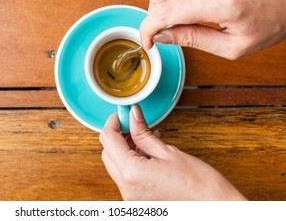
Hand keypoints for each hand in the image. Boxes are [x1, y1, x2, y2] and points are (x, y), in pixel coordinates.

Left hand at [99, 104, 246, 199]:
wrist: (214, 208)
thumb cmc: (197, 184)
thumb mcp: (168, 151)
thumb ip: (144, 133)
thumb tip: (133, 115)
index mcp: (131, 173)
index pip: (108, 140)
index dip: (113, 122)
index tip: (122, 113)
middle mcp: (126, 188)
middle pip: (108, 153)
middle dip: (116, 136)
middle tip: (132, 123)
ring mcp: (131, 196)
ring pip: (115, 166)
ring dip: (123, 149)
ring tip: (142, 136)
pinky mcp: (137, 200)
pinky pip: (126, 177)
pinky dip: (131, 162)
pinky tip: (146, 152)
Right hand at [140, 0, 285, 59]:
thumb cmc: (270, 24)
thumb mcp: (232, 46)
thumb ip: (192, 39)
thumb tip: (162, 37)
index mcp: (222, 2)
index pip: (166, 12)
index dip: (148, 28)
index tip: (147, 41)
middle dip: (152, 16)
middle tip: (160, 33)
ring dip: (160, 4)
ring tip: (171, 22)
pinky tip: (182, 9)